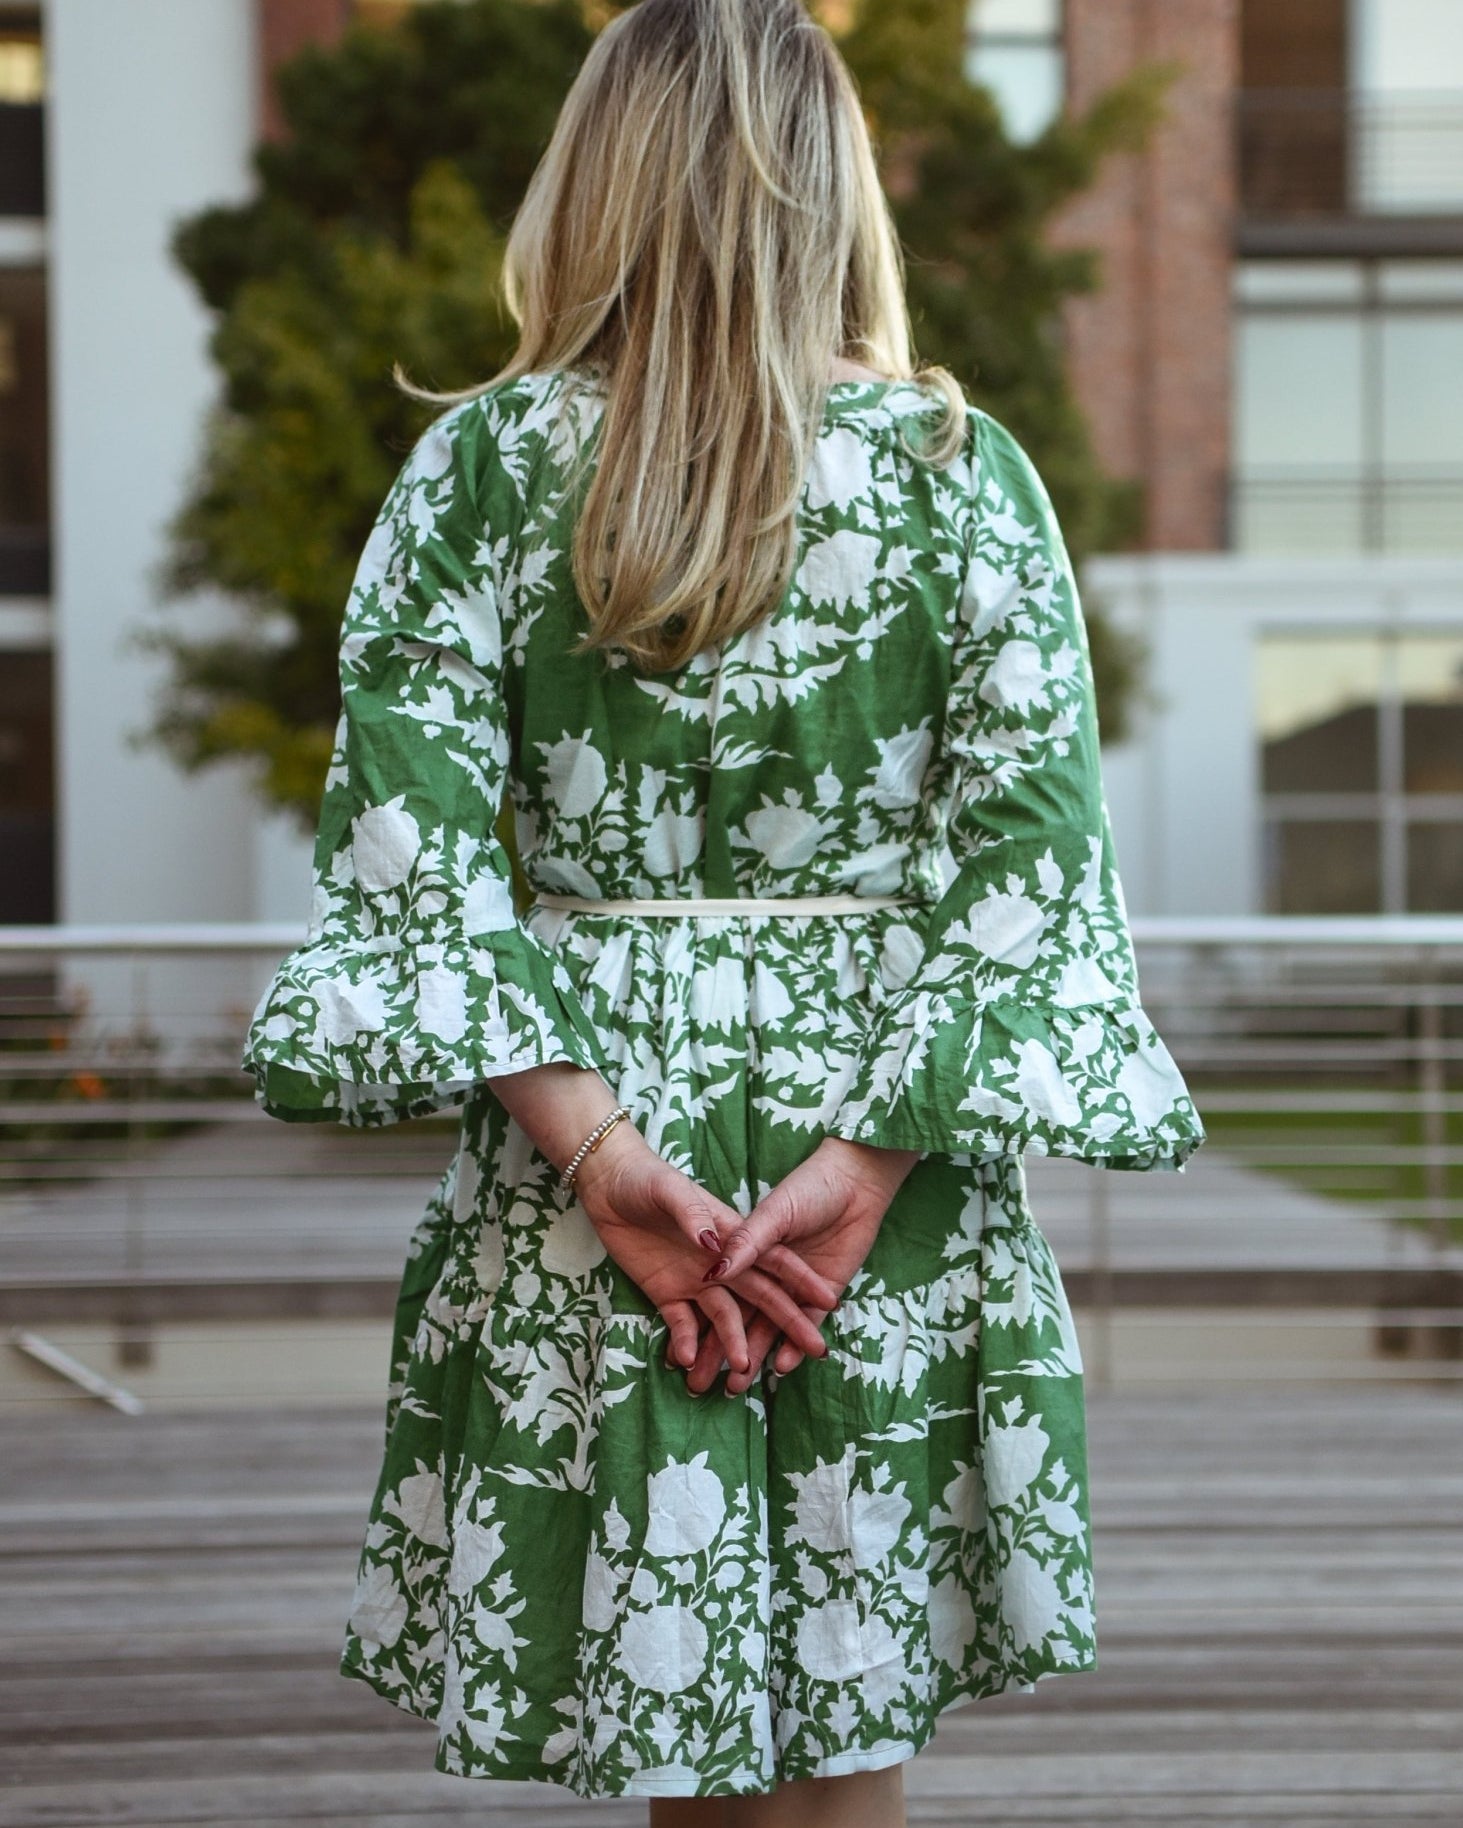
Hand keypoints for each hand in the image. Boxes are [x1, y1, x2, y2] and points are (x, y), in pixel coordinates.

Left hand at [573, 1119, 839, 1374]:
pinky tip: (687, 1360)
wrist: (608, 1185)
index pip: (775, 1260)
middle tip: (815, 1351)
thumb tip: (716, 1248)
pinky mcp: (666, 1293)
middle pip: (761, 1296)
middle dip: (787, 1323)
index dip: (802, 1280)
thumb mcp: (669, 1191)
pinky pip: (681, 1323)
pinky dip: (685, 1342)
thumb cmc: (647, 1179)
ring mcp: (695, 1281)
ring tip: (740, 1374)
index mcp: (732, 1233)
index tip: (829, 1301)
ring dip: (732, 1344)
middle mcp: (721, 1263)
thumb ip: (693, 1215)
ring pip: (723, 1319)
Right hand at [684, 1136, 921, 1395]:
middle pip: (737, 1316)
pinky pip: (807, 1322)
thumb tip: (714, 1273)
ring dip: (754, 1355)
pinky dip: (793, 1345)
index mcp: (746, 1250)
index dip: (703, 1321)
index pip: (720, 1292)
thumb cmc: (808, 1188)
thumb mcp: (772, 1213)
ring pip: (769, 1326)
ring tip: (735, 1387)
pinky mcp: (826, 1291)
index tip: (686, 1353)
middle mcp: (765, 1271)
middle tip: (700, 1385)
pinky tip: (780, 1366)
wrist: (856, 1179)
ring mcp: (796, 1285)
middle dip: (720, 1351)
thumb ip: (746, 1242)